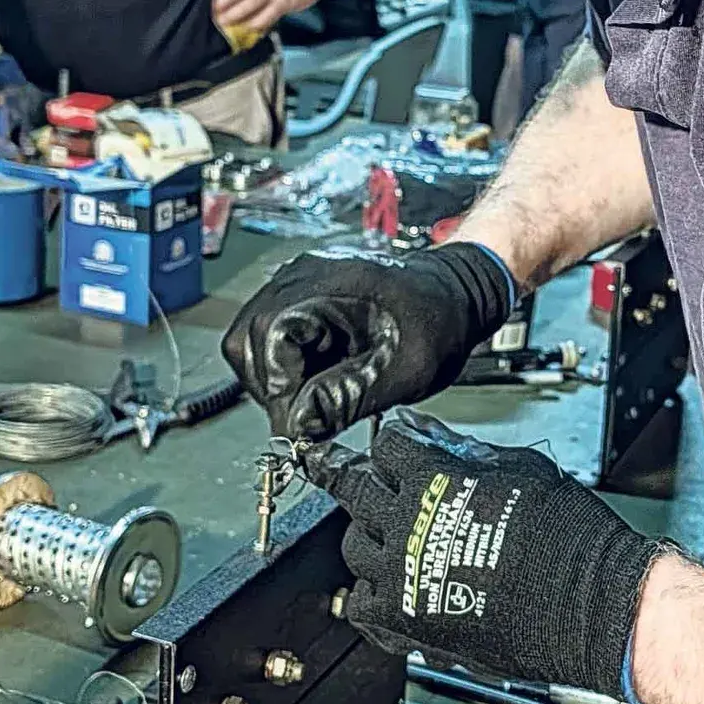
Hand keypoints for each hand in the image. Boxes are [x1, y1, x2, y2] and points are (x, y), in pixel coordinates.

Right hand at [223, 243, 514, 439]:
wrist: (454, 294)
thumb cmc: (441, 321)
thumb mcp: (406, 372)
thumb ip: (349, 399)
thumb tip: (299, 426)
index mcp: (330, 285)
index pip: (270, 337)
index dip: (278, 387)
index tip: (296, 423)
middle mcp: (303, 277)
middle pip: (248, 339)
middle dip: (271, 387)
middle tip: (303, 416)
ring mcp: (297, 283)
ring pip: (250, 339)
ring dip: (273, 379)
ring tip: (312, 398)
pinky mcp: (299, 297)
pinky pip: (267, 335)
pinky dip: (282, 367)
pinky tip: (315, 378)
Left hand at [308, 411, 663, 693]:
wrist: (592, 605)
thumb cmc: (570, 537)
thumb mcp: (519, 468)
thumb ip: (462, 448)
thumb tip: (425, 430)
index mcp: (435, 480)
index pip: (386, 446)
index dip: (392, 441)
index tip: (392, 445)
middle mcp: (409, 526)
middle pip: (355, 489)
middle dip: (356, 477)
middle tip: (355, 475)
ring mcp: (403, 576)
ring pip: (355, 547)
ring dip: (368, 535)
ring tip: (390, 534)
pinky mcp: (409, 621)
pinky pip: (362, 603)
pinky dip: (370, 590)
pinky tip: (389, 582)